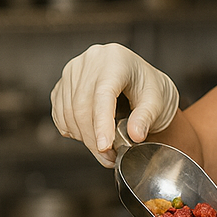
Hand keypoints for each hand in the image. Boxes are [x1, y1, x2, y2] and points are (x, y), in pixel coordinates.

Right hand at [50, 43, 178, 167]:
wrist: (140, 82)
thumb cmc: (149, 89)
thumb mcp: (157, 102)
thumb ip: (146, 117)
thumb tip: (134, 135)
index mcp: (116, 59)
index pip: (103, 93)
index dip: (102, 122)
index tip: (104, 147)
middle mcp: (91, 60)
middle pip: (82, 105)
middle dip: (93, 138)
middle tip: (109, 157)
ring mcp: (74, 70)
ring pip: (68, 111)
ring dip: (83, 137)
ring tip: (103, 149)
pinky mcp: (64, 82)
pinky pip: (59, 112)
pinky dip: (72, 130)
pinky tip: (88, 135)